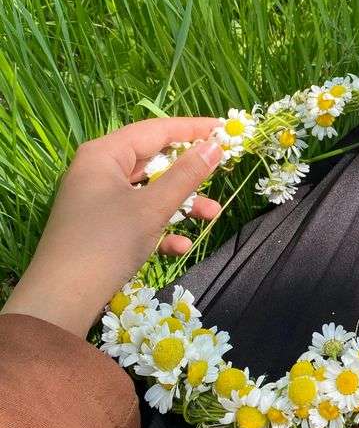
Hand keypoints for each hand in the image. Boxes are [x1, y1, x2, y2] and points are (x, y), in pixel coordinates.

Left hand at [1, 118, 223, 337]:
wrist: (63, 298)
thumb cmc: (108, 242)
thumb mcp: (153, 207)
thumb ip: (187, 175)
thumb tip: (215, 147)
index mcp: (104, 155)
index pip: (156, 130)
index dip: (193, 129)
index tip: (225, 129)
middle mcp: (99, 171)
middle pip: (153, 161)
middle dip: (189, 174)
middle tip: (222, 172)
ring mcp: (98, 201)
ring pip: (148, 193)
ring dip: (180, 205)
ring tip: (211, 215)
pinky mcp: (101, 228)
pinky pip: (137, 218)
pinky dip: (159, 229)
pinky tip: (179, 247)